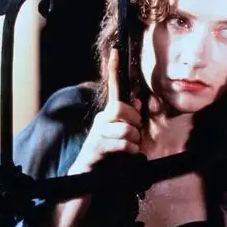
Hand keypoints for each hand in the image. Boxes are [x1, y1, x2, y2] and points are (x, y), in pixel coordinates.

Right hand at [69, 49, 141, 174]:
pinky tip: (128, 155)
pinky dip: (130, 150)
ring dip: (134, 141)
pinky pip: (121, 144)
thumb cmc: (109, 155)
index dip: (114, 68)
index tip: (116, 49)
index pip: (113, 87)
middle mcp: (101, 119)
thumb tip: (138, 103)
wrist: (88, 176)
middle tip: (136, 135)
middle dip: (134, 121)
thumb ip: (130, 120)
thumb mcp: (123, 135)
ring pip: (125, 129)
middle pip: (121, 109)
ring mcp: (96, 133)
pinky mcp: (95, 148)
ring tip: (130, 149)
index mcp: (109, 114)